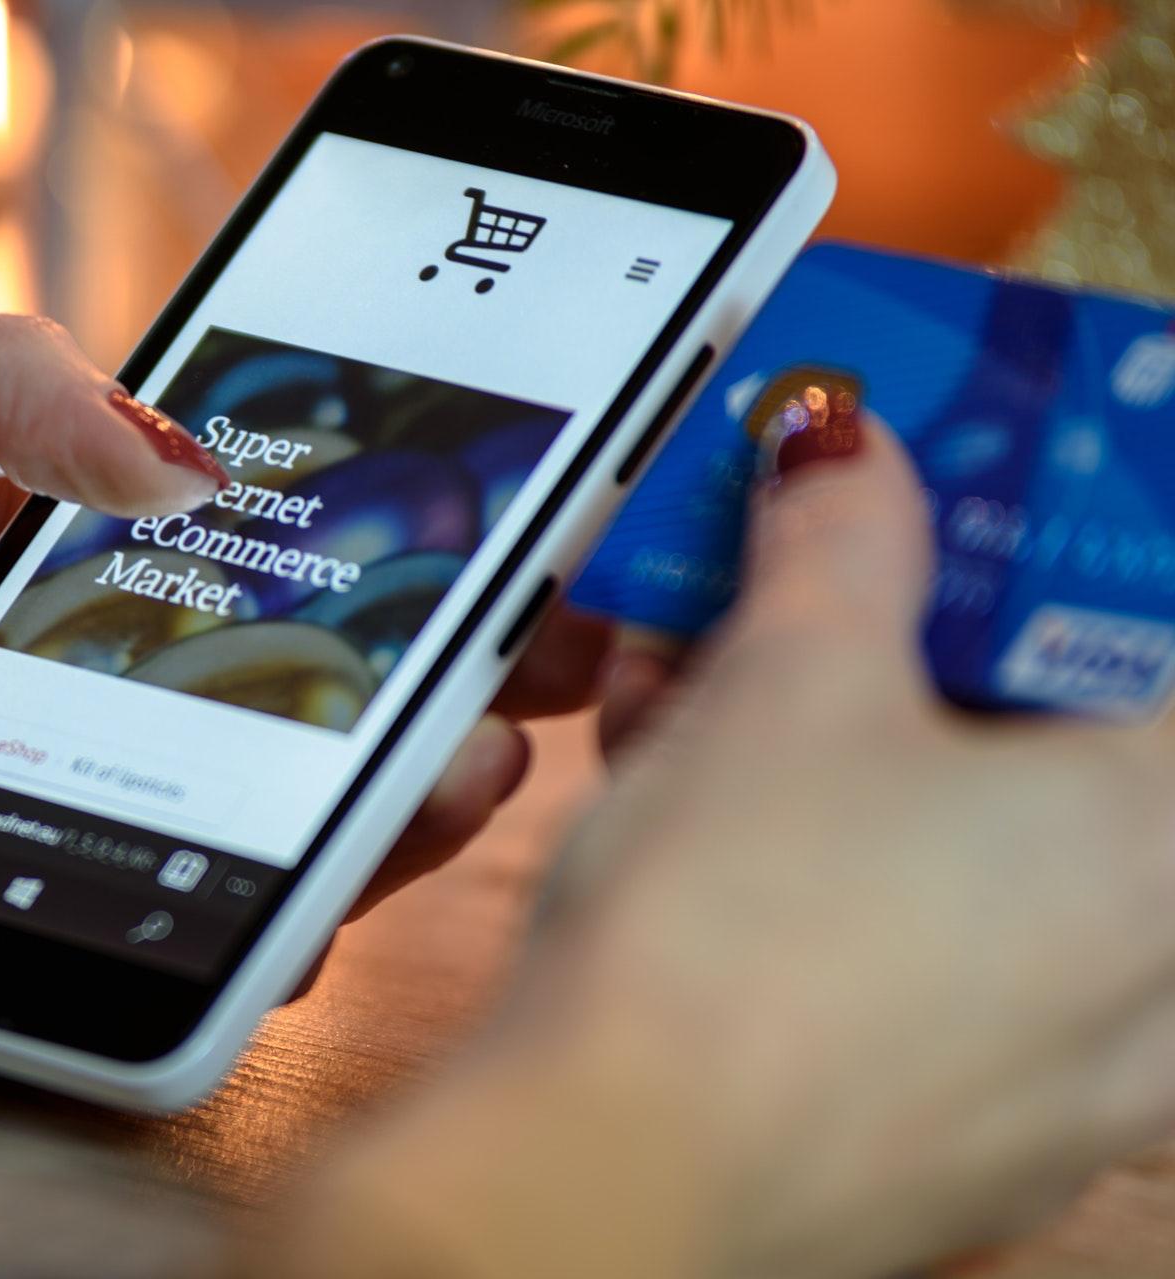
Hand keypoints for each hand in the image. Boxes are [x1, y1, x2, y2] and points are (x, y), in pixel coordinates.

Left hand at [0, 295, 607, 1053]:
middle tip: (546, 657)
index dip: (400, 523)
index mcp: (53, 540)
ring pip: (271, 818)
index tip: (514, 518)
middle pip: (306, 684)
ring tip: (462, 766)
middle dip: (446, 670)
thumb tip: (188, 454)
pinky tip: (307, 902)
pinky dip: (255, 932)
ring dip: (390, 801)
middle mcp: (80, 674)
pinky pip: (167, 938)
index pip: (265, 529)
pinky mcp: (18, 917)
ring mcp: (61, 803)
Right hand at [272, 413, 1174, 1278]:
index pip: (1149, 633)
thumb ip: (843, 537)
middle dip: (915, 653)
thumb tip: (845, 443)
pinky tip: (701, 841)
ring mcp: (1069, 1075)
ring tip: (693, 713)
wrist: (609, 1180)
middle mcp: (1158, 966)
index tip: (966, 512)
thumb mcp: (787, 682)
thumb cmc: (734, 932)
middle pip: (1056, 748)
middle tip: (811, 600)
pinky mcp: (963, 1139)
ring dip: (851, 765)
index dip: (1054, 547)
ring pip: (979, 863)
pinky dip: (837, 884)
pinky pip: (928, 966)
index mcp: (1164, 830)